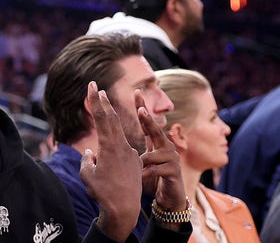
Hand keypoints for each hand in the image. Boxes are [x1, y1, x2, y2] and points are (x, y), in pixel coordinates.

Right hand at [80, 81, 141, 241]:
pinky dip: (115, 142)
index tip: (92, 86)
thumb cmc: (102, 193)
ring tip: (105, 106)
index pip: (102, 118)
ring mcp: (130, 153)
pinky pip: (123, 148)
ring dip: (111, 119)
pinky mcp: (135, 162)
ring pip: (118, 132)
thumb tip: (90, 154)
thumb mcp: (87, 175)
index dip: (95, 101)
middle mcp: (121, 146)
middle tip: (97, 88)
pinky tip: (110, 150)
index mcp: (109, 147)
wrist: (124, 208)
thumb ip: (87, 161)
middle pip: (112, 119)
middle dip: (103, 103)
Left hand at [137, 91, 186, 212]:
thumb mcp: (142, 162)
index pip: (148, 123)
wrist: (170, 197)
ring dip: (143, 164)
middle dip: (148, 120)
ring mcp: (172, 158)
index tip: (136, 92)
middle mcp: (166, 147)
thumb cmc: (153, 177)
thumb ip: (132, 151)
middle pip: (156, 130)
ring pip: (152, 155)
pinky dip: (146, 174)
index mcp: (156, 143)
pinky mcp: (174, 171)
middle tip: (140, 110)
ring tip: (138, 172)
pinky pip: (155, 170)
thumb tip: (115, 141)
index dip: (143, 108)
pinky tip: (141, 179)